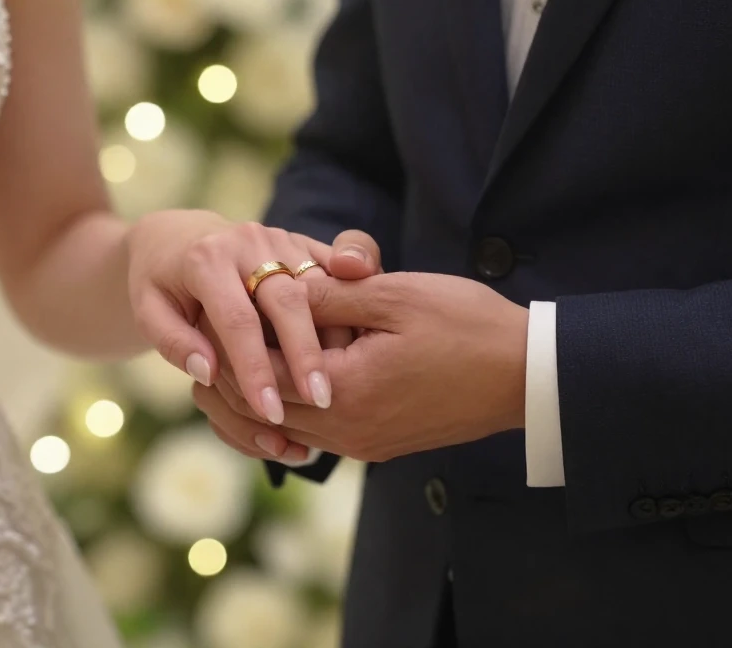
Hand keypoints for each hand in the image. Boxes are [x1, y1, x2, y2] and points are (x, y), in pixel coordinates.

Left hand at [127, 210, 336, 423]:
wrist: (179, 236)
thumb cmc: (160, 283)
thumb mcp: (148, 310)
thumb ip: (173, 341)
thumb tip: (207, 372)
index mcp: (206, 259)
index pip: (237, 320)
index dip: (254, 369)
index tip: (269, 412)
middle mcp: (249, 242)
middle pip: (289, 299)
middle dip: (307, 353)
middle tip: (320, 401)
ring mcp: (281, 239)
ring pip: (321, 287)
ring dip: (336, 337)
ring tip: (344, 384)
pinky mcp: (303, 243)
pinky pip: (334, 277)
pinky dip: (349, 313)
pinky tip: (356, 355)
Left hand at [195, 272, 529, 462]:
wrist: (528, 375)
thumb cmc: (467, 326)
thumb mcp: (394, 295)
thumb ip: (328, 293)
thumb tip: (276, 287)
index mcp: (343, 394)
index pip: (257, 376)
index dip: (227, 342)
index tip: (208, 309)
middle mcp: (346, 431)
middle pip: (258, 411)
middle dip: (228, 373)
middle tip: (204, 334)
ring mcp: (363, 443)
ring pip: (282, 425)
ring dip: (257, 390)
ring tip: (234, 350)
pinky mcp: (378, 443)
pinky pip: (314, 430)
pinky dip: (290, 403)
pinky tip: (287, 369)